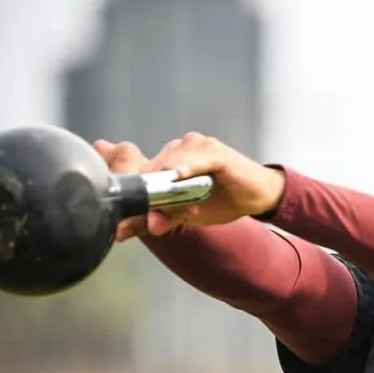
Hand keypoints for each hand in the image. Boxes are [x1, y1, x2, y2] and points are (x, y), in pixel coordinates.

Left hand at [93, 134, 284, 241]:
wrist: (259, 196)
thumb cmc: (224, 200)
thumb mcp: (191, 214)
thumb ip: (167, 217)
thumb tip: (148, 226)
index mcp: (168, 163)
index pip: (142, 177)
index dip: (128, 195)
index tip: (114, 219)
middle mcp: (178, 150)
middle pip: (151, 170)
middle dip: (141, 195)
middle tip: (131, 219)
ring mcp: (195, 147)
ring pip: (170, 162)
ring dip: (161, 184)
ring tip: (154, 202)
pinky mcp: (215, 150)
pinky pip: (196, 157)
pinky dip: (185, 167)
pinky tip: (176, 176)